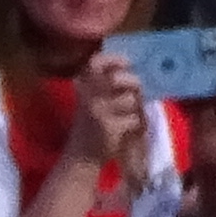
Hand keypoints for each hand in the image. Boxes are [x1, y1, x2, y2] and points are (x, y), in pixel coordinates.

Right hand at [68, 48, 150, 175]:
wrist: (82, 156)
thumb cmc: (92, 124)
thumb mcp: (92, 99)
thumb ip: (107, 82)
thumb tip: (130, 67)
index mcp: (81, 86)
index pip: (96, 62)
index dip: (114, 60)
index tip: (127, 63)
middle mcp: (87, 96)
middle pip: (120, 79)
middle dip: (132, 85)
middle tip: (133, 94)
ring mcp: (97, 111)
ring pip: (131, 100)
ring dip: (133, 109)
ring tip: (122, 118)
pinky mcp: (108, 127)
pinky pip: (133, 119)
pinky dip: (133, 125)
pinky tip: (122, 131)